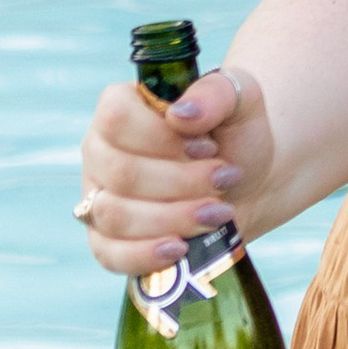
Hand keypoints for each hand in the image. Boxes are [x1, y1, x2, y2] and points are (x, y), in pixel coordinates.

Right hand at [77, 63, 274, 277]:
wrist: (250, 181)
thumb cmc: (235, 134)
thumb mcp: (240, 101)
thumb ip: (215, 94)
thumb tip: (181, 114)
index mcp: (119, 107)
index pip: (117, 119)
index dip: (163, 139)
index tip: (208, 148)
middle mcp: (99, 152)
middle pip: (121, 173)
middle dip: (181, 182)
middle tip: (225, 179)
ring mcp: (97, 197)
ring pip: (115, 215)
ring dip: (173, 217)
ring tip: (218, 211)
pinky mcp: (106, 240)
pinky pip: (108, 254)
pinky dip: (145, 254)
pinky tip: (180, 248)